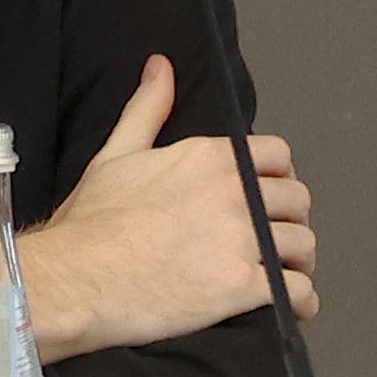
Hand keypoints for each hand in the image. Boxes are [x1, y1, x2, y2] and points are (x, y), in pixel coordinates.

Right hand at [19, 54, 321, 359]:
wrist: (75, 279)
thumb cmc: (90, 225)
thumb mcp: (116, 155)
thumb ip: (148, 109)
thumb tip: (160, 69)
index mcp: (210, 159)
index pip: (278, 155)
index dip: (278, 176)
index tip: (271, 193)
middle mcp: (233, 195)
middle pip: (296, 200)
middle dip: (291, 218)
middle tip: (278, 235)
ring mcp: (240, 241)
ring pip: (302, 245)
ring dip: (299, 261)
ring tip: (288, 272)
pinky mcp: (240, 288)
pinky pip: (296, 292)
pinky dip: (302, 301)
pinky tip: (295, 307)